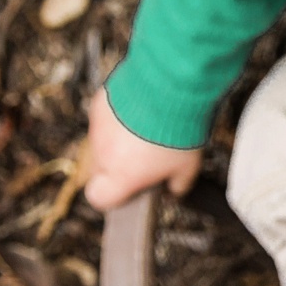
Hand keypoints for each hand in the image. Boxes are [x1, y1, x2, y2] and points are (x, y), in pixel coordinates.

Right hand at [82, 87, 201, 210]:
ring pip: (100, 142)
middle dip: (116, 168)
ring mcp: (98, 128)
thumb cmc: (178, 131)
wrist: (169, 87)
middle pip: (99, 170)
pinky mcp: (98, 105)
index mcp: (120, 175)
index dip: (110, 197)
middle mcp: (102, 154)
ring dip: (116, 141)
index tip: (126, 191)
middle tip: (141, 159)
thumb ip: (178, 185)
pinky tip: (137, 112)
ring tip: (144, 131)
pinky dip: (116, 119)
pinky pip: (104, 118)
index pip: (98, 198)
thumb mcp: (188, 166)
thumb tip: (174, 191)